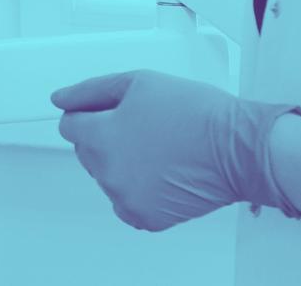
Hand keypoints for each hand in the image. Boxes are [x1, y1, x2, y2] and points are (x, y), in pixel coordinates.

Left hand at [52, 70, 300, 231]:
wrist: (239, 149)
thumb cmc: (198, 115)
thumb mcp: (140, 82)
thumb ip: (92, 90)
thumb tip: (61, 99)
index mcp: (101, 137)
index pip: (69, 126)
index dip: (90, 114)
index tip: (111, 113)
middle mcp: (107, 172)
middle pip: (87, 152)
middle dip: (106, 137)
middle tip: (145, 126)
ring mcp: (126, 198)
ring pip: (108, 177)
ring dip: (124, 163)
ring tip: (161, 147)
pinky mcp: (146, 217)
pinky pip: (127, 201)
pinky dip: (140, 188)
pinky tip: (164, 171)